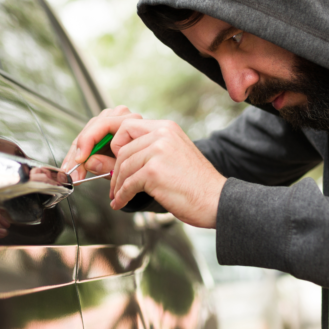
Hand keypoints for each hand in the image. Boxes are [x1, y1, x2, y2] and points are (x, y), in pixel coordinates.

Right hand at [60, 106, 141, 181]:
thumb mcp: (125, 166)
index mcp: (130, 121)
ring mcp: (109, 119)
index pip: (102, 125)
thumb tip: (89, 162)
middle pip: (91, 129)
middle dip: (79, 152)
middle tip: (72, 170)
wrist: (145, 160)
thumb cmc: (138, 161)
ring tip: (72, 170)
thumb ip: (108, 165)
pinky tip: (73, 166)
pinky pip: (86, 138)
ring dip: (76, 153)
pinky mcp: (101, 127)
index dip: (88, 143)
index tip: (80, 160)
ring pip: (86, 133)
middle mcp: (119, 116)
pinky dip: (79, 153)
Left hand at [107, 119, 225, 228]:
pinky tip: (120, 202)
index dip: (116, 144)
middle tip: (114, 185)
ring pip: (123, 167)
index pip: (127, 126)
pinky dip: (122, 196)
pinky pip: (128, 184)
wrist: (216, 200)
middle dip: (115, 170)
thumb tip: (112, 156)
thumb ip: (148, 150)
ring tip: (118, 196)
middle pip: (122, 149)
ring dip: (118, 185)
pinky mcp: (154, 172)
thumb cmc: (196, 183)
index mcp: (166, 128)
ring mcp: (158, 152)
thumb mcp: (172, 155)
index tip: (115, 161)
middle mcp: (162, 134)